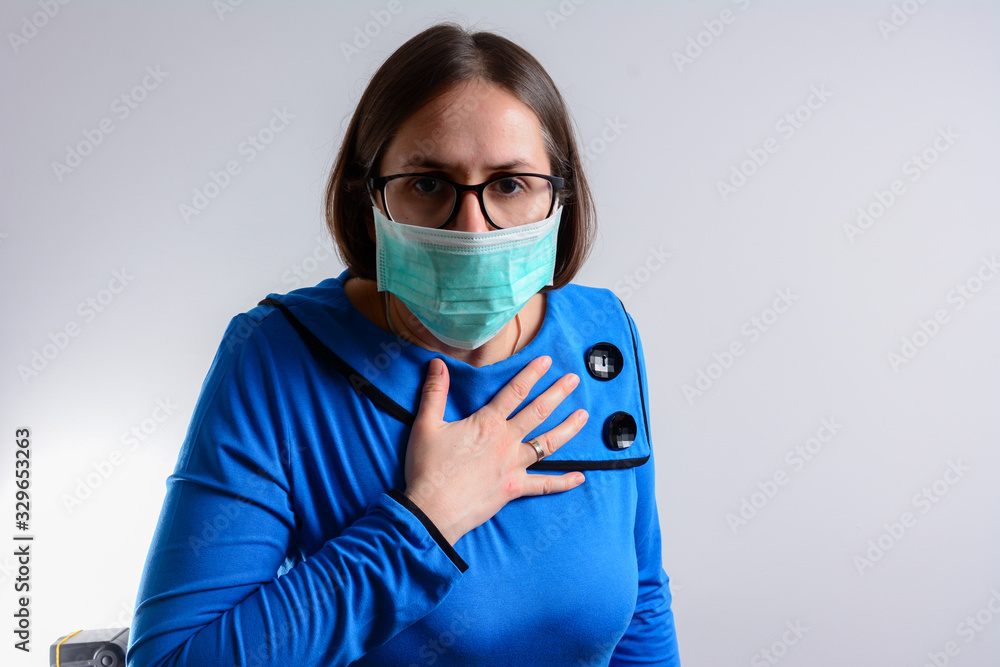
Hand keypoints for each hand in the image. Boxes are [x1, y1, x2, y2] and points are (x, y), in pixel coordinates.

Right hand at [402, 355, 587, 545]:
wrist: (432, 510)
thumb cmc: (428, 468)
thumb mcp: (426, 425)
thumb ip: (434, 392)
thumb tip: (437, 363)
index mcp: (487, 423)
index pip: (515, 391)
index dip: (532, 373)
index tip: (547, 360)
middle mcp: (507, 441)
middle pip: (538, 412)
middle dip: (558, 393)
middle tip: (574, 380)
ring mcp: (514, 466)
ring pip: (548, 444)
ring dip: (568, 428)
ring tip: (583, 415)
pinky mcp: (515, 489)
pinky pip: (544, 485)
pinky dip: (563, 482)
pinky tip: (580, 477)